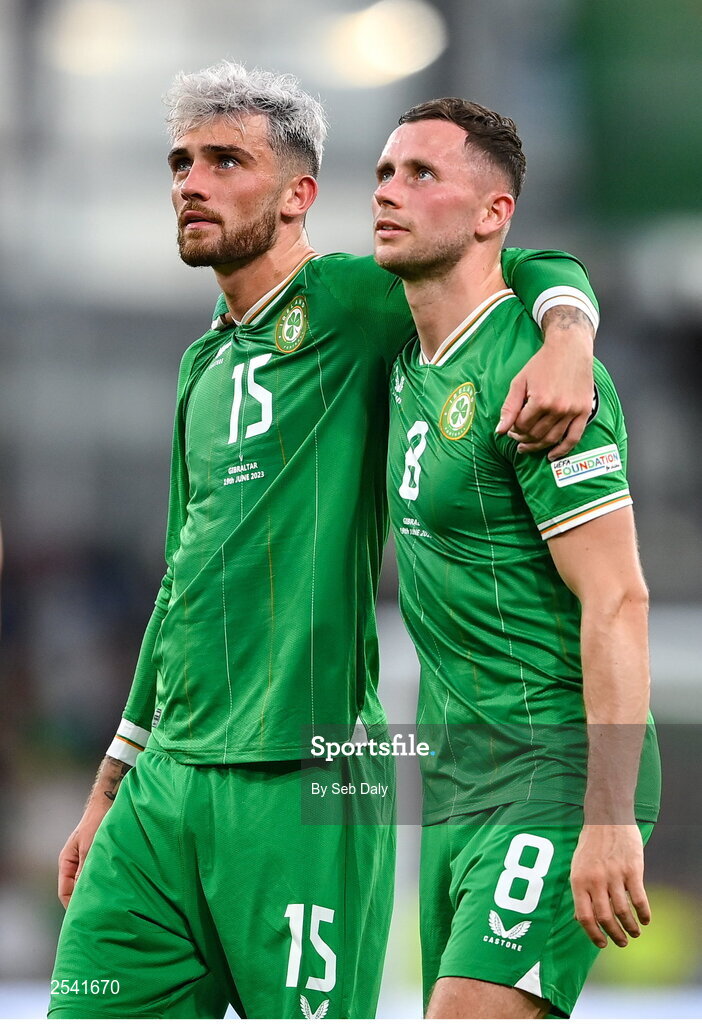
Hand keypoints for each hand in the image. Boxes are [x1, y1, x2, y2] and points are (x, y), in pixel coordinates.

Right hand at [58, 798, 111, 907]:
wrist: (108, 802)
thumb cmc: (97, 821)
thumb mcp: (90, 846)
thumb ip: (85, 868)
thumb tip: (84, 892)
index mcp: (66, 862)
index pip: (65, 893)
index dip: (74, 907)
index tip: (86, 917)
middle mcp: (74, 864)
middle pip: (76, 891)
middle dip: (86, 901)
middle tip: (100, 915)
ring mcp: (85, 861)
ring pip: (87, 884)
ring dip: (96, 891)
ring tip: (109, 904)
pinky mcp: (97, 858)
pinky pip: (97, 876)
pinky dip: (103, 882)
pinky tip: (115, 889)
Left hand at [496, 306, 594, 458]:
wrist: (570, 348)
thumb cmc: (542, 363)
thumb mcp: (520, 381)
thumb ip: (509, 407)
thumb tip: (500, 431)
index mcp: (540, 400)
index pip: (522, 426)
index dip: (513, 430)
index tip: (511, 429)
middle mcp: (558, 408)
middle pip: (536, 434)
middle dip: (523, 439)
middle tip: (517, 438)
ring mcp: (572, 411)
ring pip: (552, 439)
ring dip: (537, 446)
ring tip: (527, 447)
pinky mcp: (584, 411)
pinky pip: (574, 438)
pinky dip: (563, 450)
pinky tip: (552, 456)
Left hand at [570, 823, 649, 948]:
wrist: (606, 817)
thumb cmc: (590, 843)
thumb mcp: (577, 866)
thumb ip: (580, 891)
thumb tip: (580, 919)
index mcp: (578, 880)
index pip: (585, 917)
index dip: (594, 935)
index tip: (602, 944)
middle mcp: (595, 880)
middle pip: (605, 918)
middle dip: (615, 935)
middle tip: (622, 942)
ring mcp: (614, 875)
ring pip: (623, 911)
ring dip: (630, 927)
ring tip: (634, 933)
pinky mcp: (632, 870)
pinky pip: (639, 899)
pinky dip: (643, 913)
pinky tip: (645, 919)